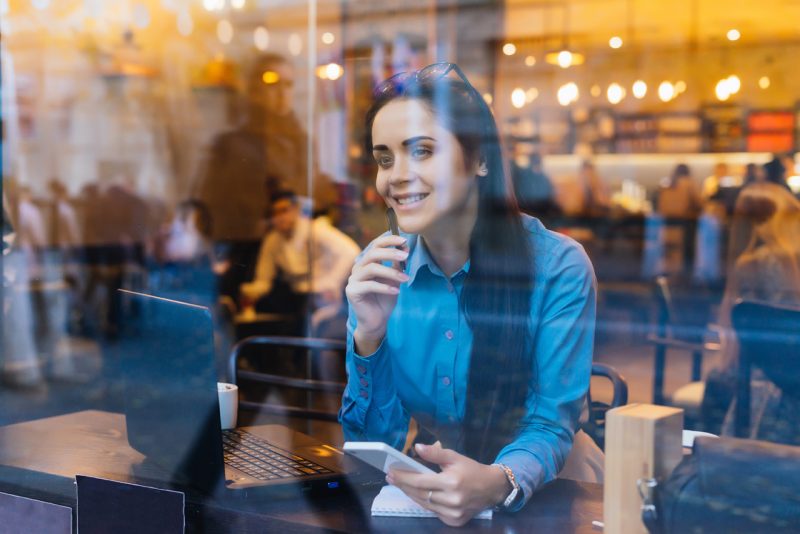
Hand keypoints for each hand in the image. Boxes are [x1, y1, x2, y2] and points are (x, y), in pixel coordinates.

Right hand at [346, 235, 408, 354]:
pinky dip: (384, 288)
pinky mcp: (352, 292)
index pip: (376, 245)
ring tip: (406, 278)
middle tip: (405, 255)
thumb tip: (405, 249)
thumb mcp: (394, 280)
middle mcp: (358, 268)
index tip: (404, 241)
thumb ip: (397, 265)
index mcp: (367, 263)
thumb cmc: (385, 299)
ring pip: (371, 268)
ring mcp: (353, 280)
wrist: (377, 321)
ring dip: (391, 272)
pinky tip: (396, 291)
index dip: (389, 240)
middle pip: (372, 254)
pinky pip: (369, 286)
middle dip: (390, 253)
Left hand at [387, 442, 510, 526]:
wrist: (492, 488)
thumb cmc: (472, 470)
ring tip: (400, 484)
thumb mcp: (455, 457)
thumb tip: (417, 447)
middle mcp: (452, 500)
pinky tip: (416, 494)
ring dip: (410, 494)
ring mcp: (453, 513)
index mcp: (452, 482)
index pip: (420, 481)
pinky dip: (423, 503)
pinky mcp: (454, 521)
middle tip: (391, 477)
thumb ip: (435, 453)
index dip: (404, 477)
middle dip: (403, 485)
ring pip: (424, 504)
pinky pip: (433, 512)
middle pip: (419, 494)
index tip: (391, 471)